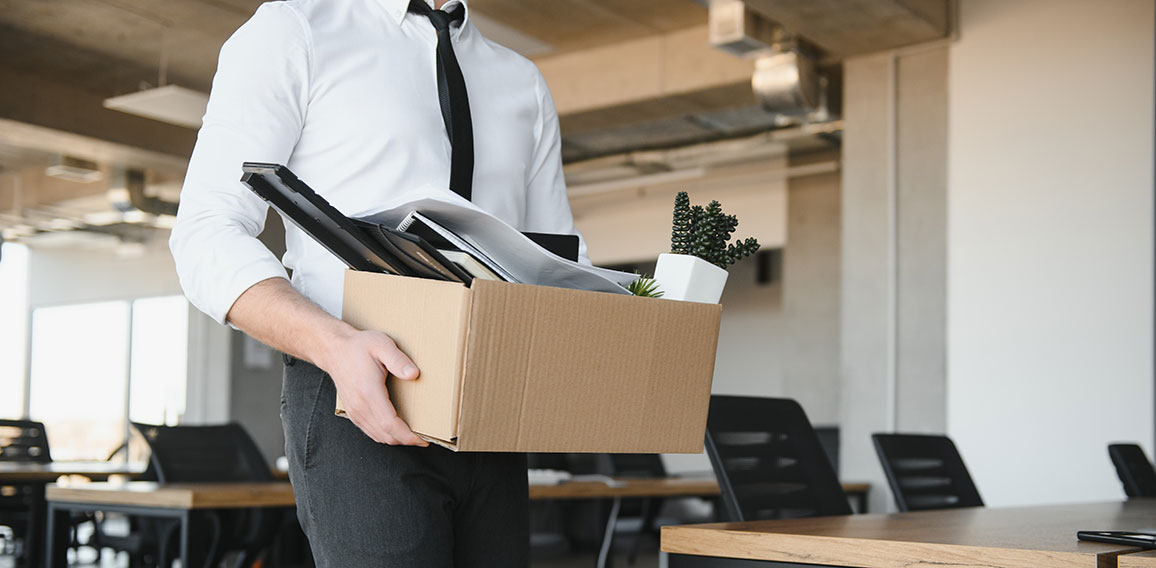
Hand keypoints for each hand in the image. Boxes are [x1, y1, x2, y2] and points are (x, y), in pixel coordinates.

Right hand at [319, 329, 427, 446]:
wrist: (333, 350)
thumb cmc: (358, 347)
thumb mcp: (381, 345)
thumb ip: (398, 360)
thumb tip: (414, 374)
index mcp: (368, 392)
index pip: (390, 424)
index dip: (408, 435)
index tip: (423, 438)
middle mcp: (360, 406)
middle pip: (386, 435)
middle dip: (407, 440)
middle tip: (425, 436)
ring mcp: (355, 412)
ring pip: (379, 436)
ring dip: (397, 439)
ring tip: (414, 434)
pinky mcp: (353, 413)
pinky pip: (371, 432)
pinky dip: (386, 435)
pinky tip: (397, 429)